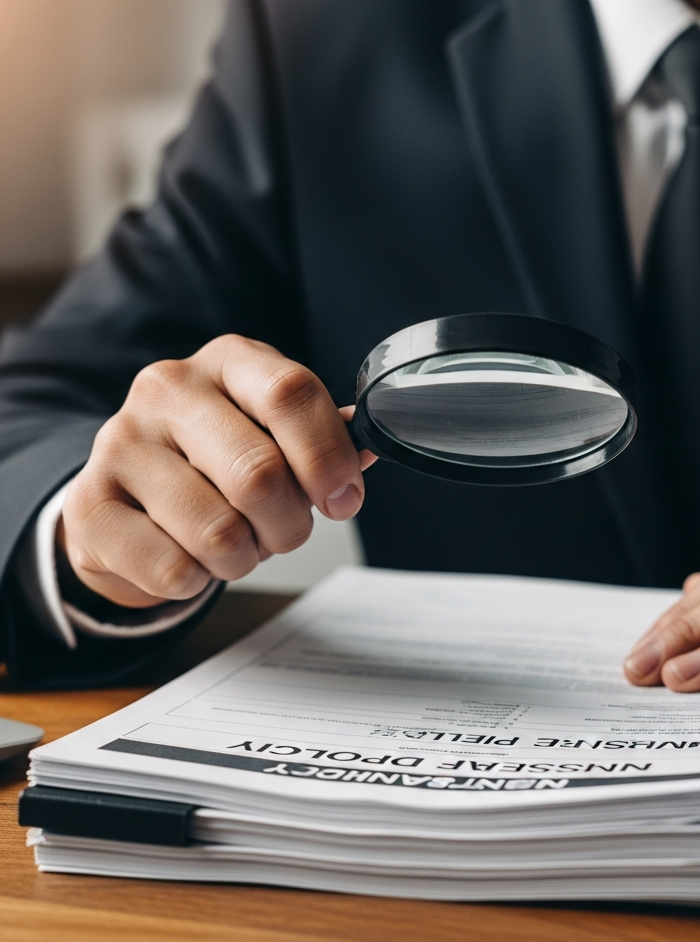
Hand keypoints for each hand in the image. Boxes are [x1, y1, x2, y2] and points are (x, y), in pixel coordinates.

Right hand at [61, 334, 376, 607]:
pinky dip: (198, 580)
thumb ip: (322, 439)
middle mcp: (169, 389)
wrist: (127, 494)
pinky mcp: (89, 506)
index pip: (291, 394)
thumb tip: (367, 449)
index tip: (343, 499)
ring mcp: (120, 443)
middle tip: (284, 532)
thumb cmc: (217, 462)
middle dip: (290, 525)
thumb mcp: (273, 432)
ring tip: (234, 543)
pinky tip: (187, 555)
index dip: (329, 458)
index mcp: (230, 362)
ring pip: (219, 532)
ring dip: (244, 557)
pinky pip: (174, 569)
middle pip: (260, 473)